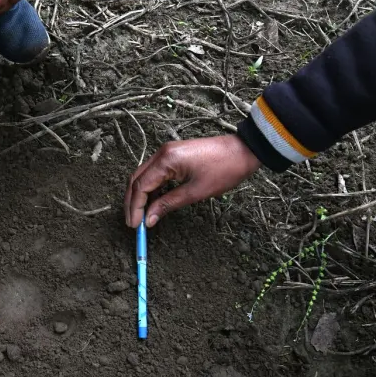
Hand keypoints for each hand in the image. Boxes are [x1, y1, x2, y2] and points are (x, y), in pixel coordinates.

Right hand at [125, 135, 261, 227]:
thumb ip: (168, 204)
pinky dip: (150, 188)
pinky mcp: (173, 155)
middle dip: (132, 202)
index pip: (141, 186)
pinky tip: (151, 202)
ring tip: (140, 216)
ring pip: (143, 175)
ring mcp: (167, 152)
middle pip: (136, 179)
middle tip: (132, 223)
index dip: (135, 207)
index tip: (135, 225)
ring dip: (139, 195)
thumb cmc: (224, 169)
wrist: (243, 150)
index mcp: (166, 160)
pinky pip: (154, 172)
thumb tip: (149, 219)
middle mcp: (162, 153)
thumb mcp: (196, 192)